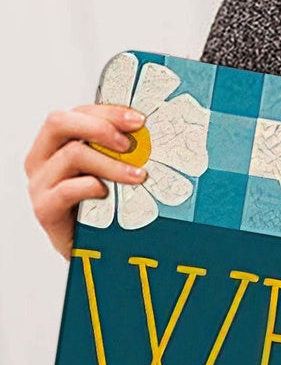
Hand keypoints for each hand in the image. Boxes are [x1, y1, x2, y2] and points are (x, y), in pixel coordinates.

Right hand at [25, 105, 148, 258]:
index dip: (107, 111)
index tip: (138, 120)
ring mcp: (41, 184)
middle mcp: (43, 159)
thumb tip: (154, 139)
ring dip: (109, 163)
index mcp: (56, 144)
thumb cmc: (100, 212)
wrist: (89, 253)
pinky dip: (90, 187)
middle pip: (60, 123)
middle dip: (100, 127)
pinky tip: (108, 193)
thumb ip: (120, 156)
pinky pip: (65, 190)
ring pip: (70, 156)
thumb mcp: (111, 177)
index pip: (76, 112)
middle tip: (130, 144)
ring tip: (137, 176)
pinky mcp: (45, 209)